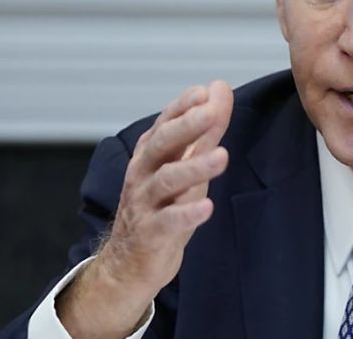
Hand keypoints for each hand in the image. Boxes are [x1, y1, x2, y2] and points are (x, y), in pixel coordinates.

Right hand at [58, 81, 232, 337]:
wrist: (130, 262)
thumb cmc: (163, 206)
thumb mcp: (186, 165)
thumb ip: (205, 130)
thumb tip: (220, 89)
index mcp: (151, 155)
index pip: (164, 123)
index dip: (183, 107)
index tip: (205, 91)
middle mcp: (143, 174)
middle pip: (162, 145)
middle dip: (186, 126)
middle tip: (211, 112)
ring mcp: (144, 204)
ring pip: (166, 181)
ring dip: (194, 167)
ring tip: (222, 156)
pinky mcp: (151, 234)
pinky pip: (168, 222)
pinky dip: (187, 214)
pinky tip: (207, 206)